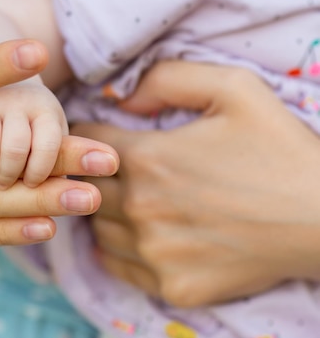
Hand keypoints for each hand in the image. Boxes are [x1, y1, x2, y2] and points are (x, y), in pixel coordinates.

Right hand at [0, 79, 67, 191]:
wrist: (4, 92)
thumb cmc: (32, 131)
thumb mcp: (48, 142)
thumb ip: (53, 169)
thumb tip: (54, 208)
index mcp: (46, 111)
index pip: (47, 144)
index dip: (39, 171)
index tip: (31, 184)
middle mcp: (17, 102)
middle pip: (15, 147)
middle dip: (9, 175)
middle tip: (3, 188)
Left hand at [72, 61, 319, 306]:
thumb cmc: (281, 149)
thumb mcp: (234, 89)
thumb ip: (168, 79)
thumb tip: (122, 96)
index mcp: (148, 159)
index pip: (84, 142)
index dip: (87, 134)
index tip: (98, 134)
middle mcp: (141, 208)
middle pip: (85, 187)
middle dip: (92, 172)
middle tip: (113, 167)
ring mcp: (154, 253)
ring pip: (97, 227)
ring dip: (105, 210)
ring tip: (132, 198)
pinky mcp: (171, 286)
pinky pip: (118, 264)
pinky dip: (120, 247)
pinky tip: (143, 232)